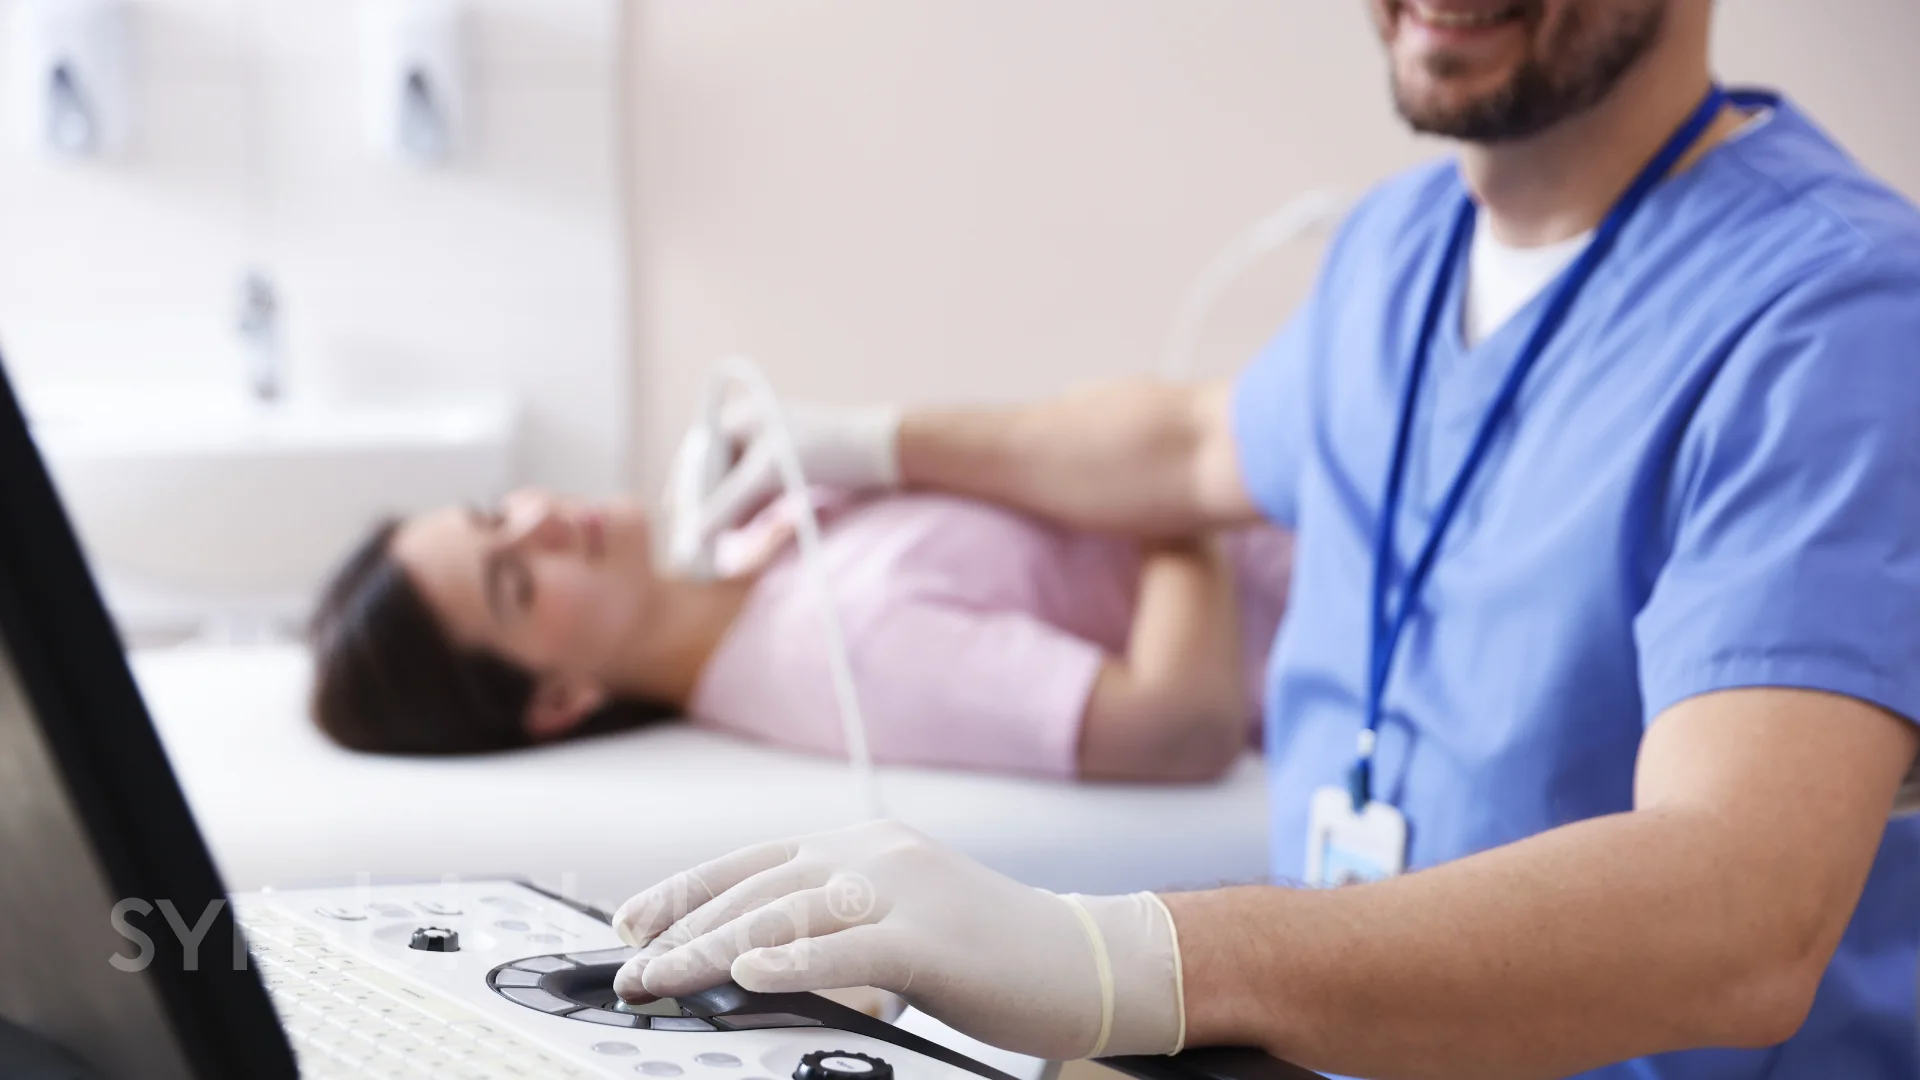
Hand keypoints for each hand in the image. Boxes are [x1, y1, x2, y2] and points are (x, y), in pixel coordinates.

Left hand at [610, 820, 1184, 1059]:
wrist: (1088, 960)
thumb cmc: (993, 954)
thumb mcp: (899, 926)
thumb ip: (833, 930)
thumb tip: (754, 959)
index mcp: (865, 847)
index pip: (754, 863)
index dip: (685, 892)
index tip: (630, 925)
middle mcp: (876, 854)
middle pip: (757, 889)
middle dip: (681, 929)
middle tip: (626, 969)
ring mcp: (905, 889)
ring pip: (785, 914)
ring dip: (710, 948)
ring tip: (657, 978)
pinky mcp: (932, 937)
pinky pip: (849, 948)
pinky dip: (792, 961)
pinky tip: (746, 972)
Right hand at [697, 400, 902, 538]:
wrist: (882, 452)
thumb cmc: (827, 449)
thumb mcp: (769, 475)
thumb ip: (727, 504)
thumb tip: (692, 536)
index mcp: (736, 419)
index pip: (696, 460)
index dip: (684, 496)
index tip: (676, 529)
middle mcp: (746, 432)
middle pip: (710, 477)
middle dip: (702, 510)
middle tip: (691, 546)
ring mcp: (765, 453)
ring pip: (731, 491)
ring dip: (722, 517)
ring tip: (712, 549)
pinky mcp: (784, 473)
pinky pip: (752, 497)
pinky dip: (744, 517)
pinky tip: (739, 538)